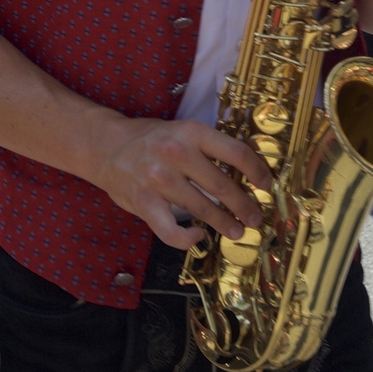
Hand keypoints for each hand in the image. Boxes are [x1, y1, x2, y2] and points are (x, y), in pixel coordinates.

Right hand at [93, 116, 273, 248]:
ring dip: (224, 224)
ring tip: (236, 231)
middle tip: (255, 217)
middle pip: (223, 185)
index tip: (267, 184)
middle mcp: (177, 154)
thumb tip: (246, 170)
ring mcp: (159, 179)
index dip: (257, 170)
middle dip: (244, 206)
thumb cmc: (150, 140)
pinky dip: (188, 239)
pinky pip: (172, 231)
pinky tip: (199, 236)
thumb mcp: (182, 131)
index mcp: (192, 132)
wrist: (105, 146)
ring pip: (203, 209)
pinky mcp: (144, 202)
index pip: (236, 152)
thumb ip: (207, 149)